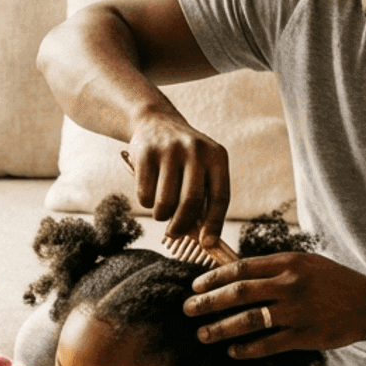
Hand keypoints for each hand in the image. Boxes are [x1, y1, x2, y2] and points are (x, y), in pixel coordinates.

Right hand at [126, 112, 229, 239]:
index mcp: (217, 156)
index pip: (221, 197)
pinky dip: (145, 203)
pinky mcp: (146, 153)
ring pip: (165, 202)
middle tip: (174, 233)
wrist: (156, 122)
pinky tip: (149, 193)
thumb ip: (205, 197)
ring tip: (161, 211)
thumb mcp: (202, 168)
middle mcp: (196, 150)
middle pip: (191, 202)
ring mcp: (170, 149)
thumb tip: (203, 238)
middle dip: (181, 226)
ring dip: (161, 216)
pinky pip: (145, 195)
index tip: (208, 244)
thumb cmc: (183, 157)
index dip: (215, 224)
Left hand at [183, 251, 365, 357]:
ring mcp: (297, 312)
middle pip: (239, 293)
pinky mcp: (305, 336)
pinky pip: (268, 344)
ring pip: (249, 320)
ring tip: (203, 334)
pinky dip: (246, 348)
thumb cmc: (333, 281)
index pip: (241, 268)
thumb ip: (274, 267)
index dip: (214, 277)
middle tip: (188, 309)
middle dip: (208, 302)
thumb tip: (234, 271)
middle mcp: (290, 285)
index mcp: (288, 263)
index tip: (195, 286)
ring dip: (221, 328)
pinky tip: (232, 351)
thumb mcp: (305, 263)